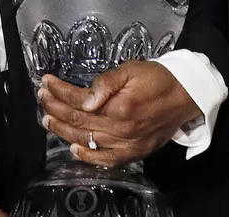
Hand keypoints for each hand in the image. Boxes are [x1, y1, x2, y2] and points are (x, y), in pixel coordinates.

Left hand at [38, 60, 201, 167]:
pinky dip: (87, 156)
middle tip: (42, 98)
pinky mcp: (133, 152)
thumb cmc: (157, 78)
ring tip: (48, 119)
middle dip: (56, 108)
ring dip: (64, 130)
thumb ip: (107, 82)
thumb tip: (85, 99)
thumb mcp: (132, 69)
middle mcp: (120, 129)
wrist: (186, 96)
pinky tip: (73, 149)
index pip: (79, 101)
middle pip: (79, 121)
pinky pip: (106, 159)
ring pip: (87, 140)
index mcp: (118, 106)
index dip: (60, 92)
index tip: (46, 83)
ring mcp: (126, 144)